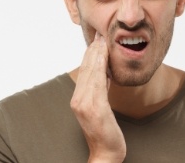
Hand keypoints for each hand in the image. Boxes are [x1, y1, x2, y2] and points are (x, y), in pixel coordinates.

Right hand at [70, 32, 125, 161]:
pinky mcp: (95, 108)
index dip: (90, 54)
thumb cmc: (105, 132)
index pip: (84, 71)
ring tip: (102, 40)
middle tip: (99, 33)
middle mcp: (78, 99)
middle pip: (86, 69)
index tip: (97, 40)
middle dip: (93, 50)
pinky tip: (104, 57)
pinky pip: (98, 82)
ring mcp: (85, 104)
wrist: (106, 153)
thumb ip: (101, 90)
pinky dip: (100, 67)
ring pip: (91, 73)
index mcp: (78, 98)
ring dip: (97, 55)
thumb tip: (106, 73)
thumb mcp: (102, 107)